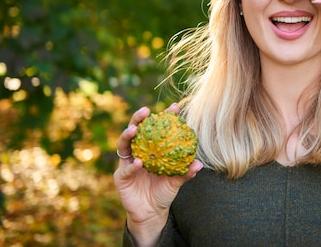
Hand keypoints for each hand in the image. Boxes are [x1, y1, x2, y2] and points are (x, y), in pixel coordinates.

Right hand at [113, 103, 202, 245]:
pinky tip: (138, 162)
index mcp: (151, 148)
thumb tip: (199, 164)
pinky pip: (125, 169)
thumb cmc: (164, 192)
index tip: (173, 108)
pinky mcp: (120, 176)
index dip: (164, 117)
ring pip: (124, 144)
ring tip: (135, 129)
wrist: (152, 212)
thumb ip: (186, 172)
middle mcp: (138, 151)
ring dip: (128, 134)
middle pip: (135, 129)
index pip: (156, 128)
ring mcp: (127, 162)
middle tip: (146, 111)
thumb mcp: (177, 181)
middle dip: (138, 118)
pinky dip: (131, 166)